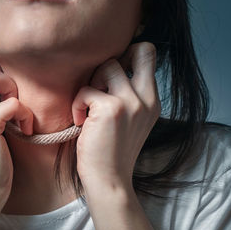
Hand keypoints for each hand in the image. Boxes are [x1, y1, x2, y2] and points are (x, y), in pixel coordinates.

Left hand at [72, 42, 160, 191]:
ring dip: (91, 84)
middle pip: (138, 50)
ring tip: (88, 107)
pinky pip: (86, 89)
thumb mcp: (131, 121)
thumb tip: (112, 68)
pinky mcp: (111, 109)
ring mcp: (131, 102)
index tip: (113, 72)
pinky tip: (80, 121)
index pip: (150, 54)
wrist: (109, 179)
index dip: (130, 53)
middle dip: (115, 61)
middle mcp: (146, 99)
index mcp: (152, 101)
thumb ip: (129, 95)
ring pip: (107, 66)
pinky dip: (78, 103)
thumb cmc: (112, 151)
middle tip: (101, 85)